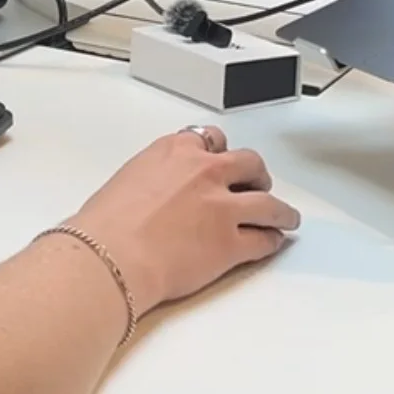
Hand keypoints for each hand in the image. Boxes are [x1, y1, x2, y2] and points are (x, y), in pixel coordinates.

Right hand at [72, 128, 300, 316]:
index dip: (220, 152)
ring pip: (268, 203)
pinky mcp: (231, 244)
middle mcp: (204, 172)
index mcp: (175, 151)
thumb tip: (157, 192)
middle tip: (257, 183)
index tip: (222, 159)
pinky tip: (273, 242)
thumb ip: (154, 177)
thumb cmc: (106, 224)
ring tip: (286, 216)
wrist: (112, 254)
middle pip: (248, 163)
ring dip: (280, 210)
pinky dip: (271, 241)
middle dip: (256, 174)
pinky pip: (263, 239)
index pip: (210, 139)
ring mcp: (223, 208)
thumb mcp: (127, 179)